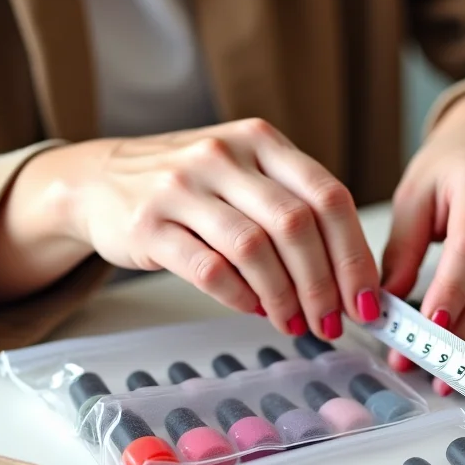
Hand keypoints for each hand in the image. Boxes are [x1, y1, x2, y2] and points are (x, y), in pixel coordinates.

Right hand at [0, 119, 381, 338]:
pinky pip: (208, 269)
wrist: (96, 180)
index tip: (368, 298)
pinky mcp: (149, 224)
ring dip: (284, 297)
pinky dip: (239, 297)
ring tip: (295, 323)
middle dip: (324, 284)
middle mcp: (224, 156)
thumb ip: (293, 210)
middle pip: (296, 225)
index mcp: (261, 141)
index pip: (328, 196)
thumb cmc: (185, 184)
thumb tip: (348, 278)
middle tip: (333, 321)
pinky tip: (253, 310)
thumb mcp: (244, 173)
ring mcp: (182, 187)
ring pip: (254, 249)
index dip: (355, 254)